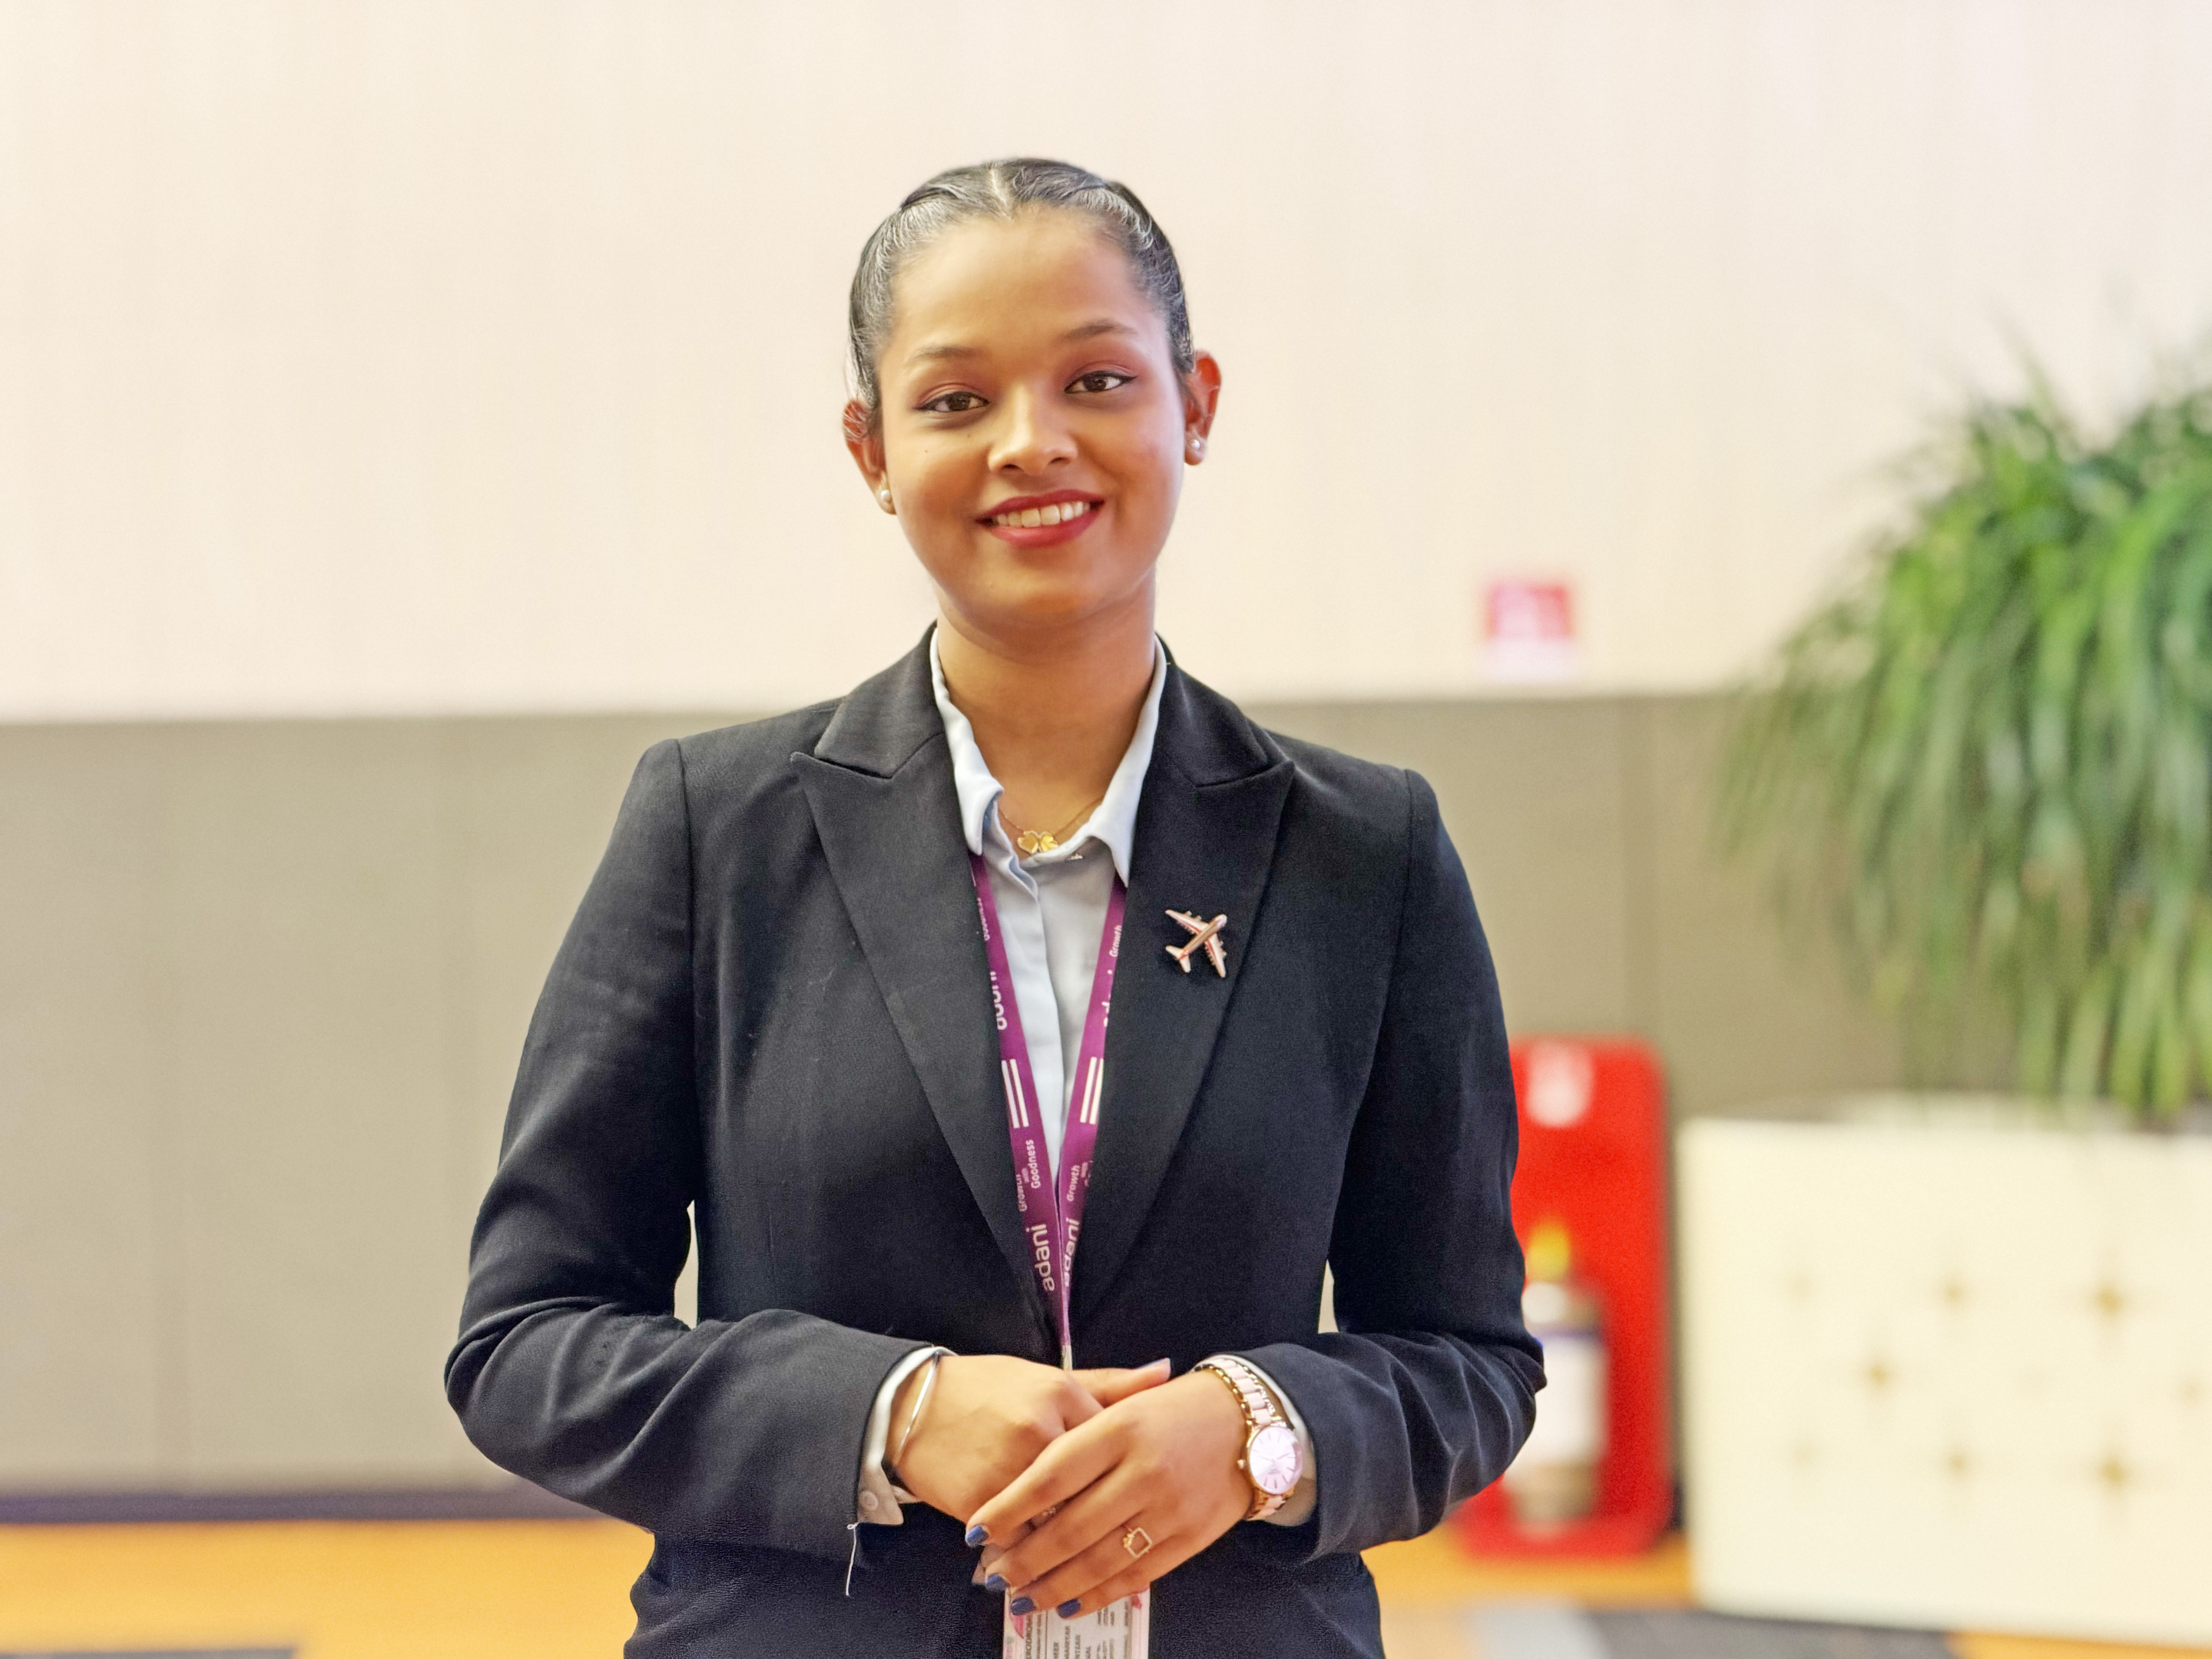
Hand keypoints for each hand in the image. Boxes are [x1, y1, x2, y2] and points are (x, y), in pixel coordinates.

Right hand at [889, 1354, 1169, 1525]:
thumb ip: (1109, 1384)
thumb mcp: (1045, 1378)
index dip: (1121, 1468)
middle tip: (1113, 1526)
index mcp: (1061, 1393)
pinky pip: (1020, 1537)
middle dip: (1102, 1511)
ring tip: (1072, 1544)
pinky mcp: (981, 1499)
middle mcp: (1039, 1429)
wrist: (912, 1404)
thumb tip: (1166, 1372)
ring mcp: (1009, 1467)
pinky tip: (1032, 1548)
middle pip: (1092, 1487)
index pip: (1115, 1442)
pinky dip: (1028, 1546)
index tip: (1125, 1481)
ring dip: (1067, 1538)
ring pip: (1059, 1519)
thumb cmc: (986, 1389)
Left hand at [964, 1370, 1251, 1618]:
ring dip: (1052, 1585)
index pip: (1052, 1475)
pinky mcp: (1189, 1539)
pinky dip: (1096, 1595)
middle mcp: (1145, 1469)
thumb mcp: (1124, 1405)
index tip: (976, 1531)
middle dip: (1024, 1558)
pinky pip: (1134, 1576)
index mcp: (1121, 1427)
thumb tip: (1017, 1486)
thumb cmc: (1173, 1410)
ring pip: (1099, 1560)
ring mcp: (1170, 1509)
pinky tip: (1066, 1604)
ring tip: (1018, 1596)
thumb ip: (1075, 1438)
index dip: (1009, 1508)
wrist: (1250, 1422)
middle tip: (991, 1575)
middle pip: (1070, 1527)